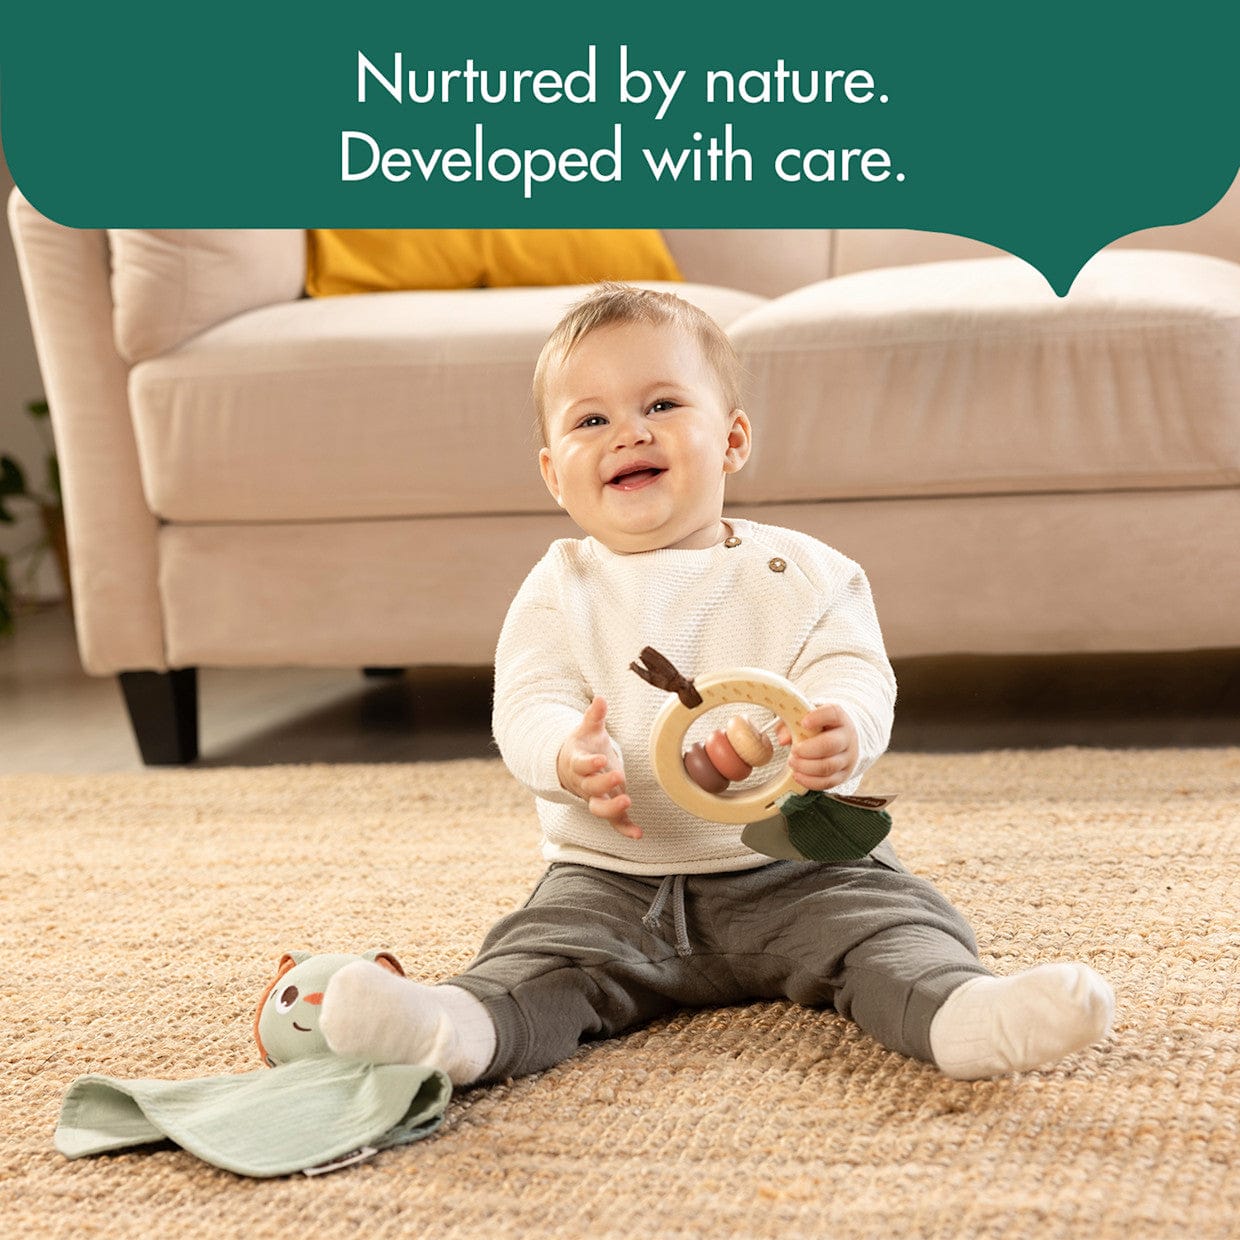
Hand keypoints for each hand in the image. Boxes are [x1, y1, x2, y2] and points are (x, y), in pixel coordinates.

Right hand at [556, 697, 641, 839]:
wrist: (571, 768)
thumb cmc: (583, 747)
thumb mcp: (588, 730)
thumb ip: (594, 716)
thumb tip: (600, 699)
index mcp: (578, 764)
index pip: (581, 765)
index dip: (589, 764)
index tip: (601, 759)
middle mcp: (584, 784)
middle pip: (590, 789)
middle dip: (604, 785)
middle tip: (619, 777)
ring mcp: (595, 798)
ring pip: (599, 809)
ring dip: (612, 808)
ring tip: (627, 802)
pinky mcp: (607, 807)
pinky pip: (614, 822)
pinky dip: (625, 829)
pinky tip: (638, 834)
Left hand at [775, 704, 858, 791]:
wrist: (843, 739)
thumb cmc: (821, 727)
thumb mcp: (807, 719)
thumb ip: (791, 723)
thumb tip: (783, 739)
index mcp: (839, 718)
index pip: (833, 713)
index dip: (818, 718)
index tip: (804, 722)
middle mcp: (847, 737)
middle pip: (830, 744)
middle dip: (806, 750)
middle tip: (793, 750)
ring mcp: (847, 757)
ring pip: (828, 766)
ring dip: (805, 767)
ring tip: (792, 762)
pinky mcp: (844, 774)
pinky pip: (828, 782)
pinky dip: (809, 781)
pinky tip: (798, 775)